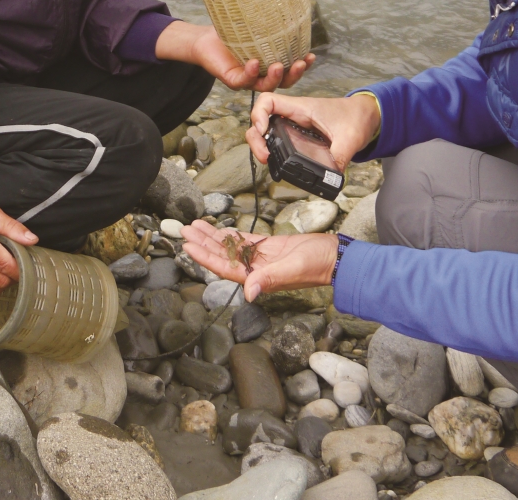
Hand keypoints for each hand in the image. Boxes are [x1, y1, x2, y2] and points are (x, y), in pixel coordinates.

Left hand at [154, 21, 314, 90]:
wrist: (205, 38)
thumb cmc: (231, 32)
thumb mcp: (255, 26)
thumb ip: (271, 21)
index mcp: (270, 65)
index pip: (291, 69)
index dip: (303, 66)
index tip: (311, 55)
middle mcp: (261, 75)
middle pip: (283, 82)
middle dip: (294, 75)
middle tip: (300, 63)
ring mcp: (247, 79)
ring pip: (265, 86)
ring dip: (274, 78)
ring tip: (278, 66)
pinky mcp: (232, 79)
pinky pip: (243, 81)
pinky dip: (250, 73)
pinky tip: (253, 62)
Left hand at [182, 220, 339, 299]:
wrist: (333, 257)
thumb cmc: (316, 265)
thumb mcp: (291, 270)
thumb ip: (269, 279)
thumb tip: (249, 292)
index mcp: (257, 277)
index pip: (224, 267)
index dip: (204, 257)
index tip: (188, 246)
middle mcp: (254, 269)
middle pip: (222, 256)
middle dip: (202, 243)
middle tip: (184, 230)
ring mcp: (260, 258)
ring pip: (230, 247)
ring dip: (212, 237)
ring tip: (194, 225)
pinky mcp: (268, 247)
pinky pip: (244, 241)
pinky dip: (230, 234)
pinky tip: (218, 228)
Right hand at [245, 92, 378, 167]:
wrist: (367, 114)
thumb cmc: (357, 117)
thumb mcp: (350, 138)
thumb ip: (340, 156)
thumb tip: (330, 177)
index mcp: (302, 108)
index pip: (268, 101)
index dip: (258, 115)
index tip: (263, 133)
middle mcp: (294, 114)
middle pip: (260, 119)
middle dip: (256, 139)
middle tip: (265, 157)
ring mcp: (295, 124)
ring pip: (267, 130)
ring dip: (261, 144)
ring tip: (268, 160)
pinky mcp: (299, 134)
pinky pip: (278, 138)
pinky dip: (272, 148)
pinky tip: (276, 160)